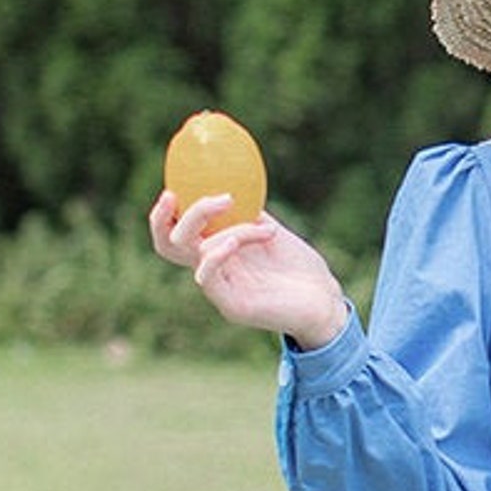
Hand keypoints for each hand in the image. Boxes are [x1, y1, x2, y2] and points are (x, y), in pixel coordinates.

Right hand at [148, 190, 349, 349]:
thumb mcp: (270, 232)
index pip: (175, 234)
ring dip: (234, 229)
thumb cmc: (300, 269)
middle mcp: (213, 271)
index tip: (172, 189)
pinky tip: (235, 241)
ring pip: (196, 250)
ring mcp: (220, 290)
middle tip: (187, 197)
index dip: (164, 214)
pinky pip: (207, 276)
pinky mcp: (231, 306)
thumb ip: (248, 214)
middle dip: (172, 216)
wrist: (326, 302)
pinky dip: (217, 252)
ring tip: (267, 231)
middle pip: (169, 243)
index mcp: (217, 253)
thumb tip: (233, 184)